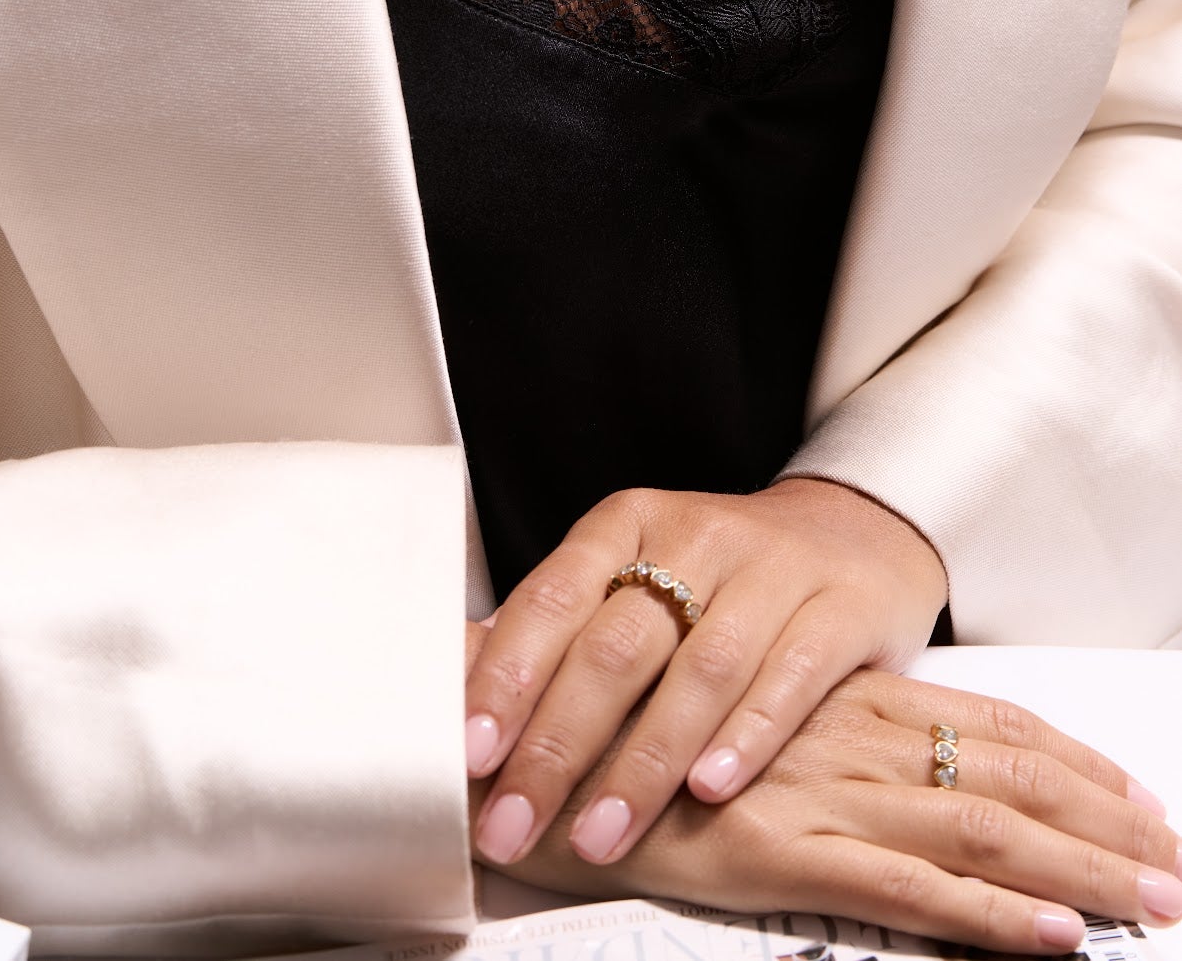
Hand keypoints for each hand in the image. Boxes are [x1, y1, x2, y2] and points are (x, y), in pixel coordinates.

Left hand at [466, 478, 945, 867]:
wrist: (854, 531)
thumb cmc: (721, 575)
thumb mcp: (640, 576)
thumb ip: (568, 630)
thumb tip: (468, 698)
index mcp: (628, 522)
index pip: (554, 597)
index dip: (509, 677)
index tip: (472, 751)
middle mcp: (696, 535)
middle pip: (617, 644)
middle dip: (560, 744)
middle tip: (517, 819)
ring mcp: (773, 568)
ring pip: (701, 668)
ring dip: (646, 760)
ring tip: (602, 832)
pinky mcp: (841, 607)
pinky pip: (791, 675)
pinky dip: (747, 735)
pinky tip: (710, 788)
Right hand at [485, 669, 1181, 953]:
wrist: (517, 744)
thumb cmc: (618, 737)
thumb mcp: (728, 723)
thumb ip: (806, 734)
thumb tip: (888, 765)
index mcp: (835, 698)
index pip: (983, 722)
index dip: (1071, 759)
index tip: (1142, 795)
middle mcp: (839, 735)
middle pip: (1004, 776)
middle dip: (1105, 821)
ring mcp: (812, 793)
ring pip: (979, 832)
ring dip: (1082, 871)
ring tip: (1159, 901)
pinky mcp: (776, 854)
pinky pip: (907, 893)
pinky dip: (993, 924)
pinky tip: (1058, 944)